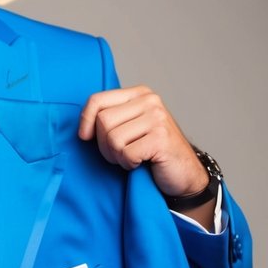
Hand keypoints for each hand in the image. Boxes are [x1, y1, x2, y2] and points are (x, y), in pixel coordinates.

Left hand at [78, 85, 214, 228]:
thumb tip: (83, 129)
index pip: (97, 100)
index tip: (85, 137)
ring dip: (117, 156)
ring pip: (113, 139)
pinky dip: (129, 164)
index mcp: (139, 94)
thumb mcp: (131, 128)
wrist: (184, 174)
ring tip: (132, 158)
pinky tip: (142, 163)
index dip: (85, 121)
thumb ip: (112, 119)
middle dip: (105, 145)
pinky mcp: (161, 138)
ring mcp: (157, 118)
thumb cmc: (153, 152)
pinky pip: (126, 154)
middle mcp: (149, 101)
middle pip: (103, 121)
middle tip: (120, 154)